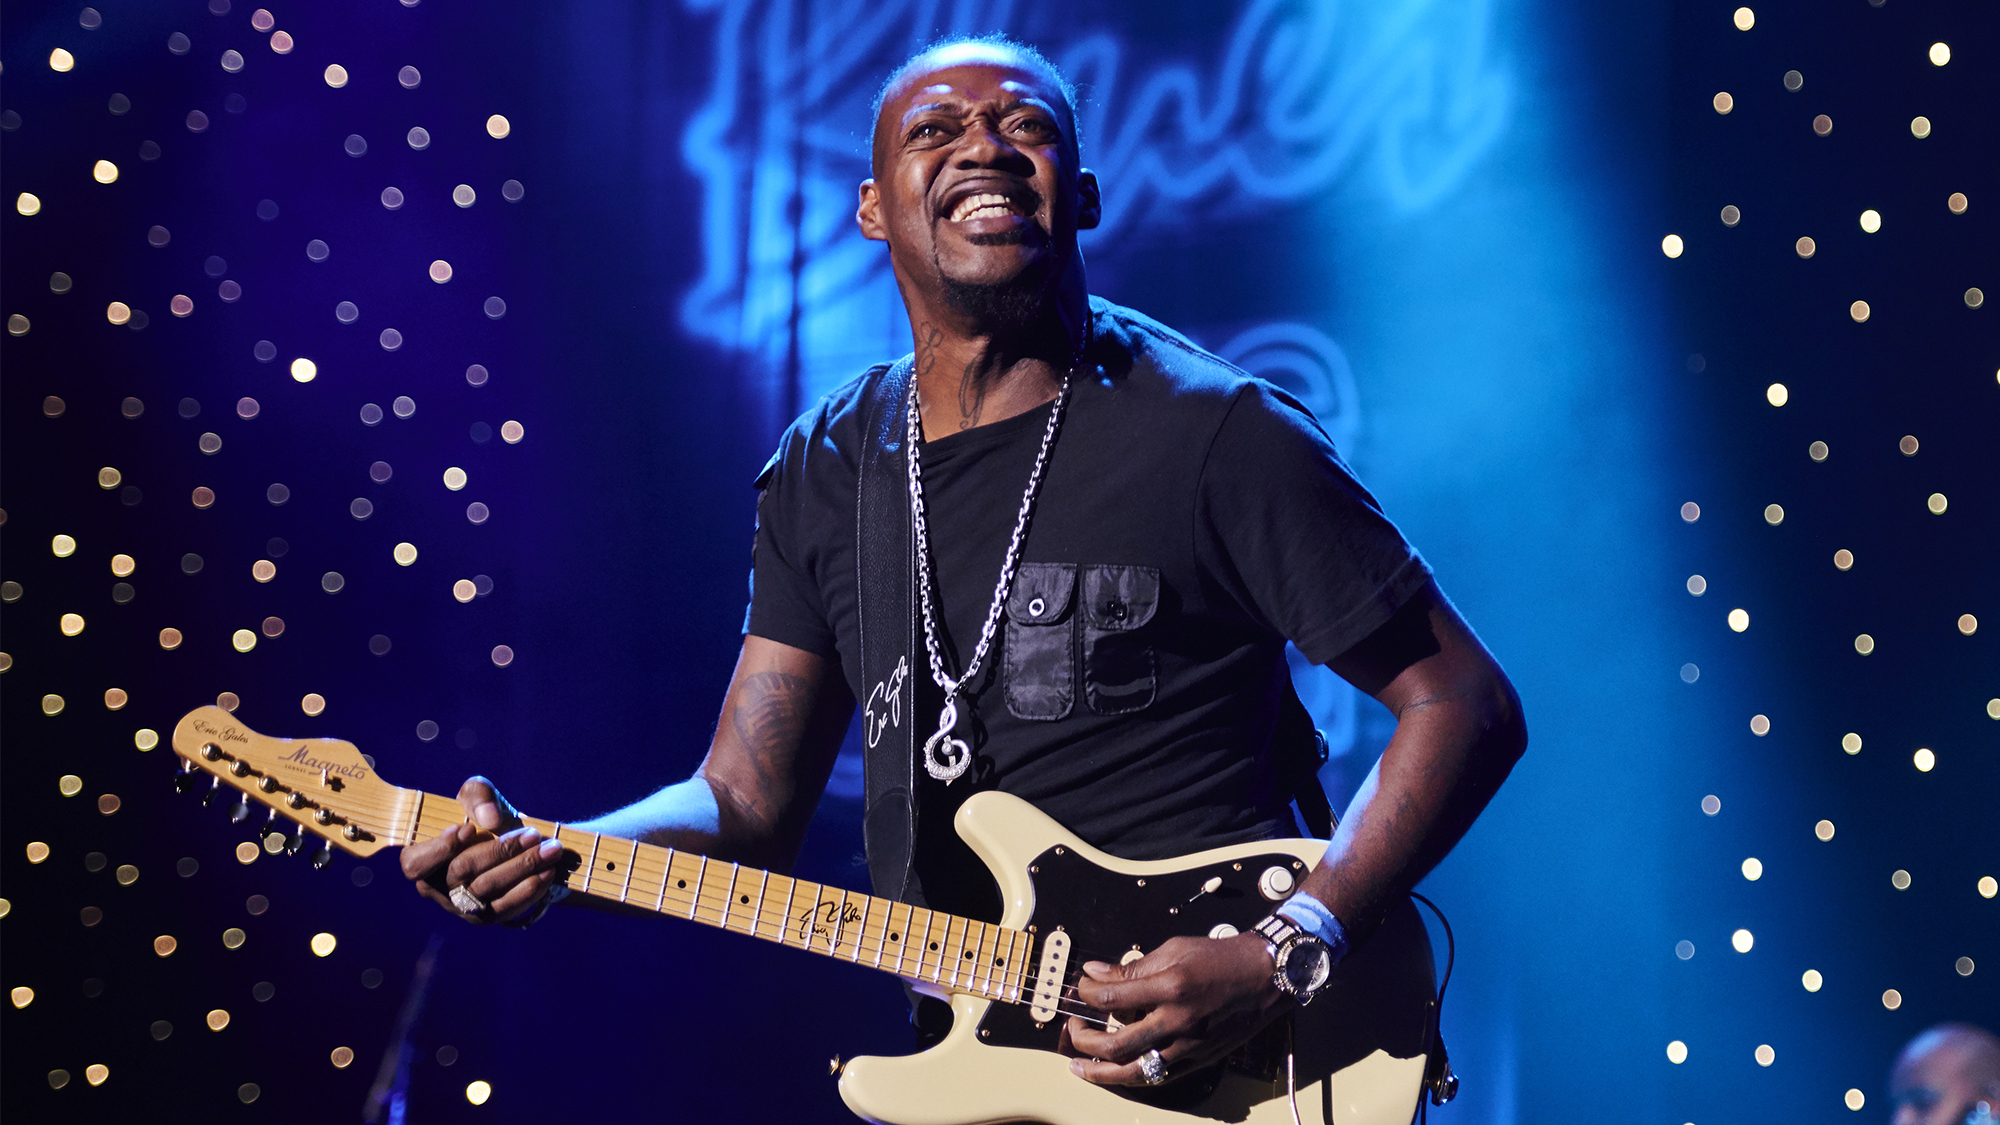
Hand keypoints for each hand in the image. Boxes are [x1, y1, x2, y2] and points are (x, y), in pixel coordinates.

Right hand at [398, 777, 563, 924]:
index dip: (439, 850)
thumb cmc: (484, 816)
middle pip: (463, 873)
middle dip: (500, 851)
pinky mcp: (486, 917)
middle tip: (533, 834)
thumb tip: (489, 820)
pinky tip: (547, 872)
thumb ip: (478, 796)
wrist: (513, 840)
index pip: (416, 865)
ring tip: (550, 850)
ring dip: (522, 869)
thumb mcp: (478, 794)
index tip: (468, 828)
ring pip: (487, 891)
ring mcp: (461, 907)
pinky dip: (529, 890)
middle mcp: (438, 888)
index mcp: (423, 860)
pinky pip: (505, 909)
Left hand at [1064, 933, 1288, 1085]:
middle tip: (1073, 1028)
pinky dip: (1132, 1076)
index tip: (1082, 987)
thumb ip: (1132, 967)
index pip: (1111, 999)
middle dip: (1084, 1039)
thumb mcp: (1173, 949)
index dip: (1087, 994)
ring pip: (1135, 1072)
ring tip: (1080, 1066)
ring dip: (1101, 1072)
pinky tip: (1115, 1071)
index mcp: (1170, 987)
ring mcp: (1189, 1046)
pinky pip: (1158, 1076)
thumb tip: (1095, 973)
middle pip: (1116, 1044)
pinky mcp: (1198, 1059)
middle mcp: (1178, 1021)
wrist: (1264, 976)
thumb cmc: (1219, 958)